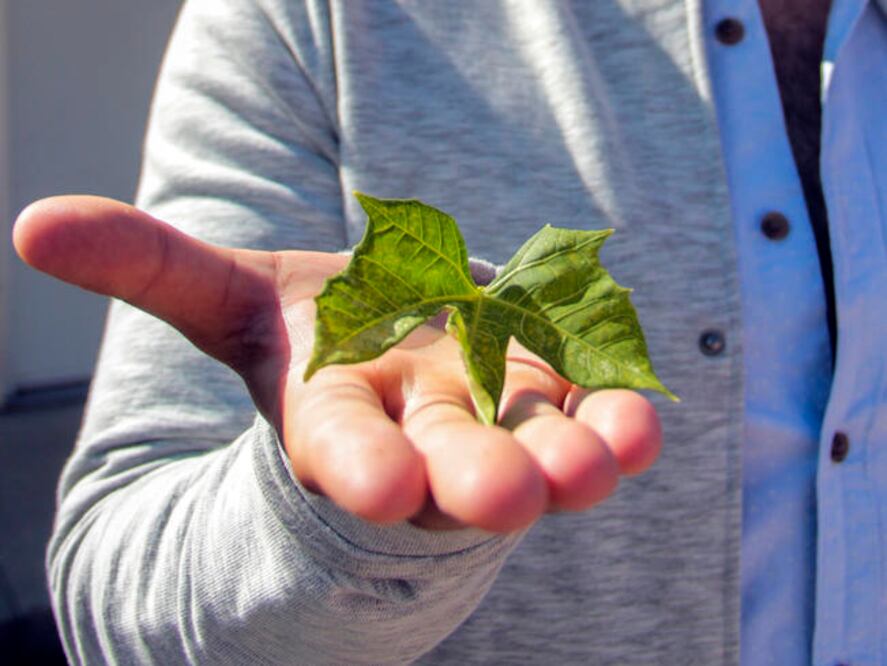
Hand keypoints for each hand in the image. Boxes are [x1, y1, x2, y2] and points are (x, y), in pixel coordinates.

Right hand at [13, 196, 661, 531]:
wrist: (406, 354)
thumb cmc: (323, 334)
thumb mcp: (233, 299)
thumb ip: (151, 268)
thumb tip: (34, 225)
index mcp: (340, 415)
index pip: (340, 448)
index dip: (357, 465)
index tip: (377, 486)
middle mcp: (422, 432)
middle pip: (448, 463)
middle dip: (475, 478)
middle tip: (508, 495)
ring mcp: (498, 423)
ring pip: (535, 451)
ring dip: (570, 460)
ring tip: (597, 464)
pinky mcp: (556, 403)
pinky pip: (592, 418)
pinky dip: (616, 423)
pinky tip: (636, 424)